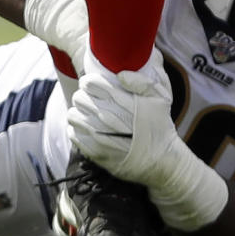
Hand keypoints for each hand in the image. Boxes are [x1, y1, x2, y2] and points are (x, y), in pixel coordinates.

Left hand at [66, 50, 175, 182]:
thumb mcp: (160, 97)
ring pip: (73, 115)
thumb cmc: (160, 126)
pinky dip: (77, 130)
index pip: (89, 83)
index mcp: (119, 99)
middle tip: (92, 100)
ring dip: (79, 113)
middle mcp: (106, 116)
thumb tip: (120, 74)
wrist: (161, 160)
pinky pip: (73, 135)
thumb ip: (141, 81)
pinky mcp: (95, 152)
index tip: (93, 85)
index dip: (89, 81)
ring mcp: (99, 135)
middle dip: (83, 96)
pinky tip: (88, 130)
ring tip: (89, 115)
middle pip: (79, 97)